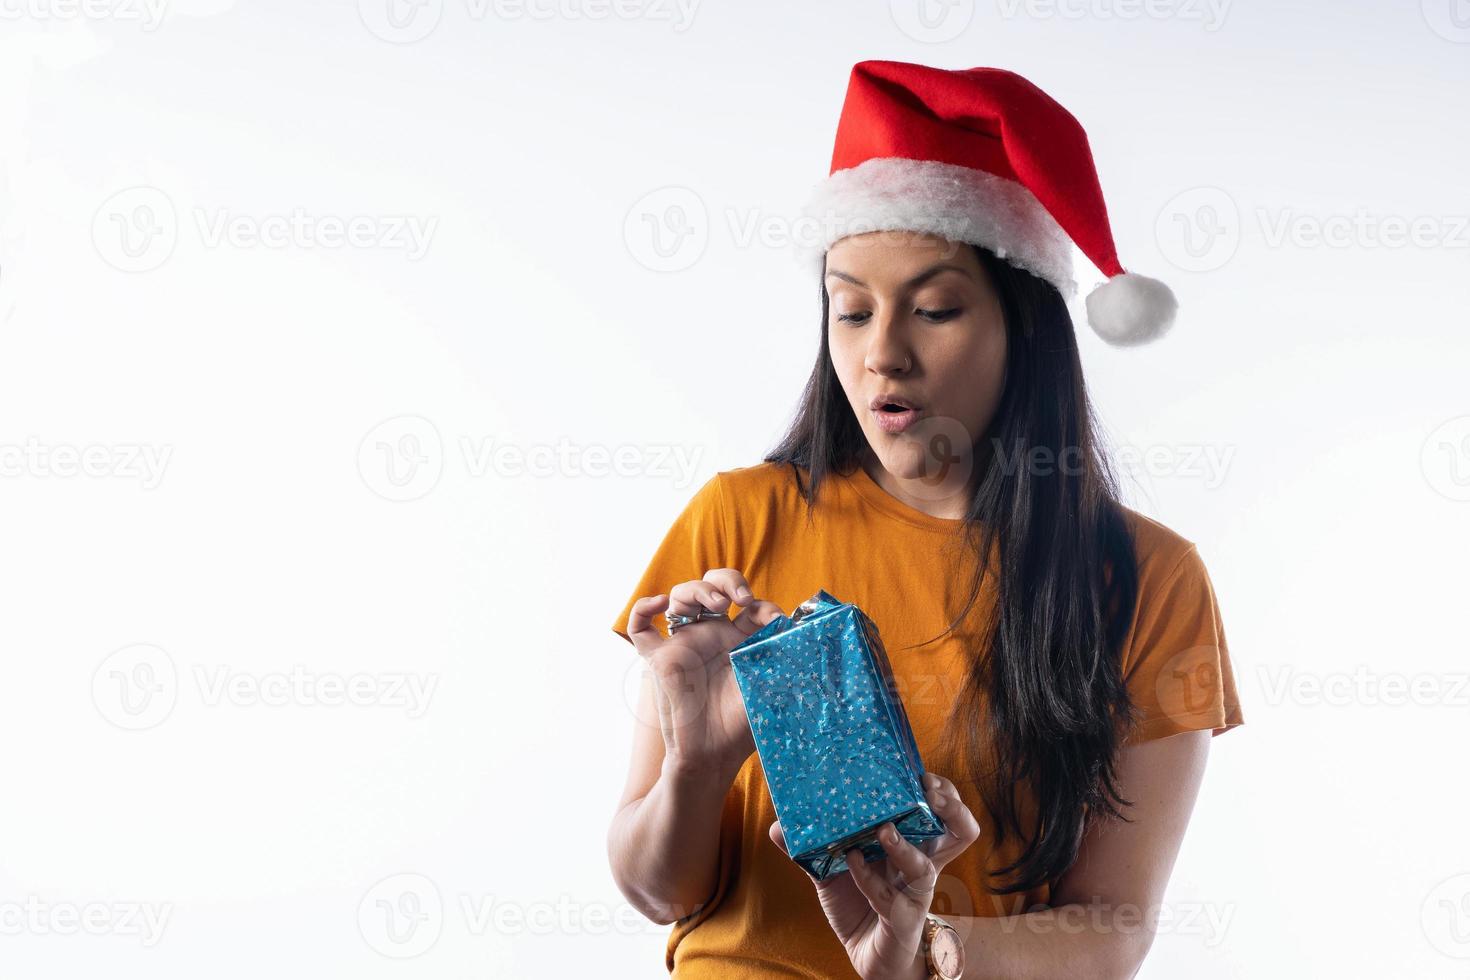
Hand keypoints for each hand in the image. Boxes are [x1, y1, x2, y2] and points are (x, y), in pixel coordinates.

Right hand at [625, 569, 784, 777]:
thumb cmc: (742, 726)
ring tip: (717, 602)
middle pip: (713, 586)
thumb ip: (779, 654)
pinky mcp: (660, 659)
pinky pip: (640, 628)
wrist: (712, 756)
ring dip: (698, 589)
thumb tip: (792, 623)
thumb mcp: (769, 684)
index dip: (763, 605)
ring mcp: (685, 644)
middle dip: (728, 580)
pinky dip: (643, 609)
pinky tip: (660, 603)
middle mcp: (712, 636)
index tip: (774, 619)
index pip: (750, 604)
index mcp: (741, 639)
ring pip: (681, 597)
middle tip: (740, 599)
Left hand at [769, 772, 980, 979]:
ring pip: (927, 866)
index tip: (921, 771)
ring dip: (904, 846)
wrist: (866, 954)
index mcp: (913, 844)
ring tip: (884, 829)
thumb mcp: (832, 871)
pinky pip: (889, 897)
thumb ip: (812, 849)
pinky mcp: (903, 919)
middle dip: (952, 807)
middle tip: (928, 790)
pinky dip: (866, 878)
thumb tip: (778, 825)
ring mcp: (915, 893)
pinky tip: (850, 862)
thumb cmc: (859, 904)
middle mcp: (922, 864)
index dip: (942, 789)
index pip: (942, 810)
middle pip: (961, 831)